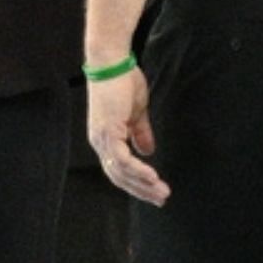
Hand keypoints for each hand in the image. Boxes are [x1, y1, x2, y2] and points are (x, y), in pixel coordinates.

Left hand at [86, 68, 171, 206]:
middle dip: (141, 190)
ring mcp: (102, 139)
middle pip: (120, 177)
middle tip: (161, 199)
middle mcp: (100, 143)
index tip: (156, 190)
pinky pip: (123, 159)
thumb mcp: (136, 111)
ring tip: (161, 192)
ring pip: (121, 172)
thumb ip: (140, 132)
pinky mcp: (108, 132)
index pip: (120, 169)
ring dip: (142, 184)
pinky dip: (138, 170)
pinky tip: (152, 176)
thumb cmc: (123, 81)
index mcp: (106, 138)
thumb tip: (148, 151)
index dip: (137, 182)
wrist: (112, 62)